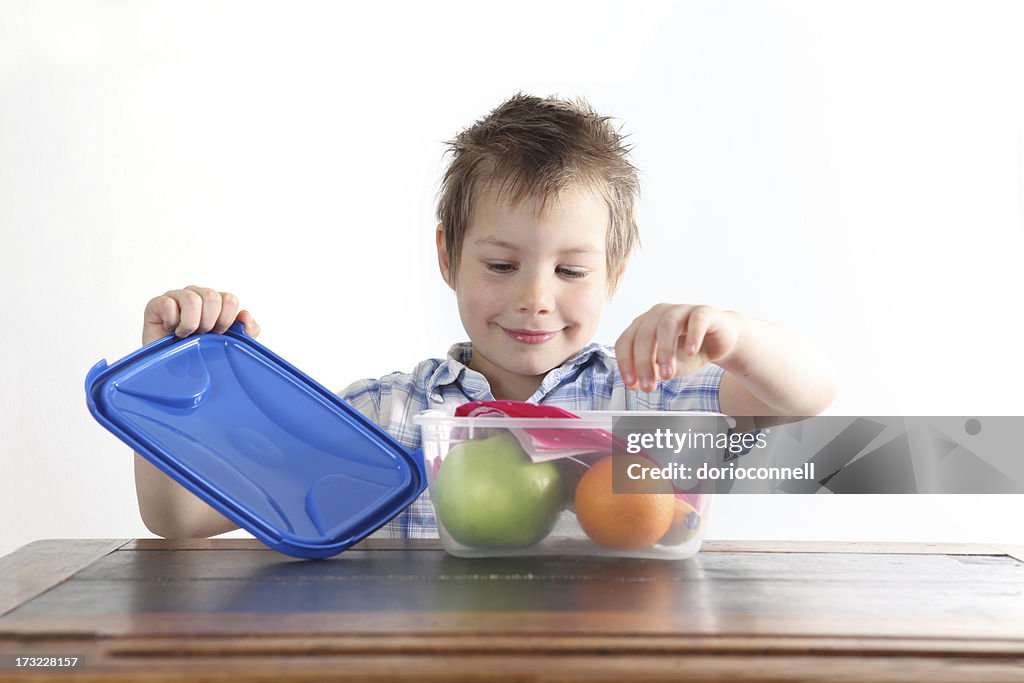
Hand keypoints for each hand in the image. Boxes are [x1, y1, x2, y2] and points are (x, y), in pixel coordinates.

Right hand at [142, 285, 259, 345]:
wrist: (169, 367)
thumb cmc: (199, 353)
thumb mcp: (228, 345)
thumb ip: (246, 331)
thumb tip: (245, 315)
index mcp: (216, 302)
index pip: (229, 300)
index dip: (225, 320)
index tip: (217, 334)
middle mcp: (197, 295)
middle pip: (212, 297)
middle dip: (208, 323)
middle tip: (199, 334)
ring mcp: (177, 297)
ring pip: (192, 300)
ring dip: (190, 324)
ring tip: (185, 334)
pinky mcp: (157, 303)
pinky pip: (168, 304)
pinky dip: (172, 322)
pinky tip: (170, 330)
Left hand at [615, 304, 741, 391]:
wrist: (720, 342)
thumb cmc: (689, 351)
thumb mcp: (668, 366)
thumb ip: (651, 372)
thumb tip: (635, 384)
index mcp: (643, 325)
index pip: (625, 341)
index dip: (625, 363)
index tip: (631, 384)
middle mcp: (658, 313)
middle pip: (644, 334)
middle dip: (644, 363)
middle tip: (650, 387)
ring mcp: (681, 309)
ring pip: (667, 325)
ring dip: (665, 351)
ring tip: (669, 375)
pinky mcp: (704, 311)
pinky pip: (696, 320)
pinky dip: (693, 336)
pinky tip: (691, 352)